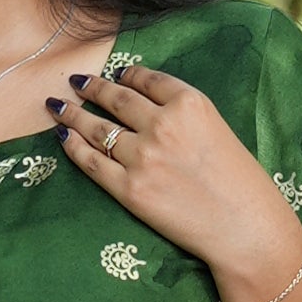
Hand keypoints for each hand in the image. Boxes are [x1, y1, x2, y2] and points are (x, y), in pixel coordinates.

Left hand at [50, 58, 301, 301]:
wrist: (244, 227)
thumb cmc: (241, 183)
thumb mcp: (218, 129)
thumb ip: (184, 114)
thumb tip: (147, 107)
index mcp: (190, 103)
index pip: (147, 79)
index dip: (127, 74)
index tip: (116, 73)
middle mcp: (163, 124)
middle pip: (117, 98)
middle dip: (92, 87)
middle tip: (76, 81)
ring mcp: (142, 157)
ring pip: (97, 127)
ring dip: (73, 113)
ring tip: (57, 105)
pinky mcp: (129, 189)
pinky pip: (91, 162)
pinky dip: (72, 145)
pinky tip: (62, 135)